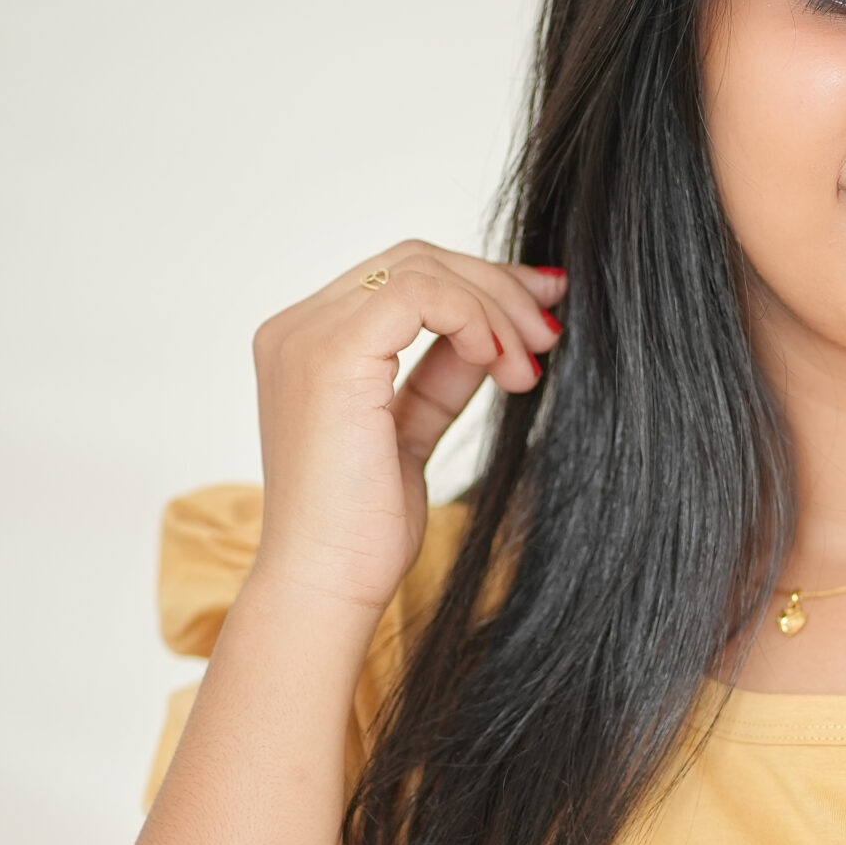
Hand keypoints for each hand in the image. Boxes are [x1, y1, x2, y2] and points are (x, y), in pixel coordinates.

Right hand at [247, 243, 566, 621]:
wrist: (326, 584)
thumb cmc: (362, 530)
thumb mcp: (413, 433)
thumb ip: (441, 375)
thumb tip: (492, 335)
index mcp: (307, 344)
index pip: (402, 278)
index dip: (479, 287)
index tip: (540, 316)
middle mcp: (296, 329)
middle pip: (415, 260)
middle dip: (497, 288)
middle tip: (549, 333)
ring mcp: (307, 336)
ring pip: (423, 268)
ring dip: (495, 308)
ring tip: (530, 368)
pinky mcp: (331, 355)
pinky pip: (421, 294)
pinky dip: (475, 318)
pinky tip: (501, 362)